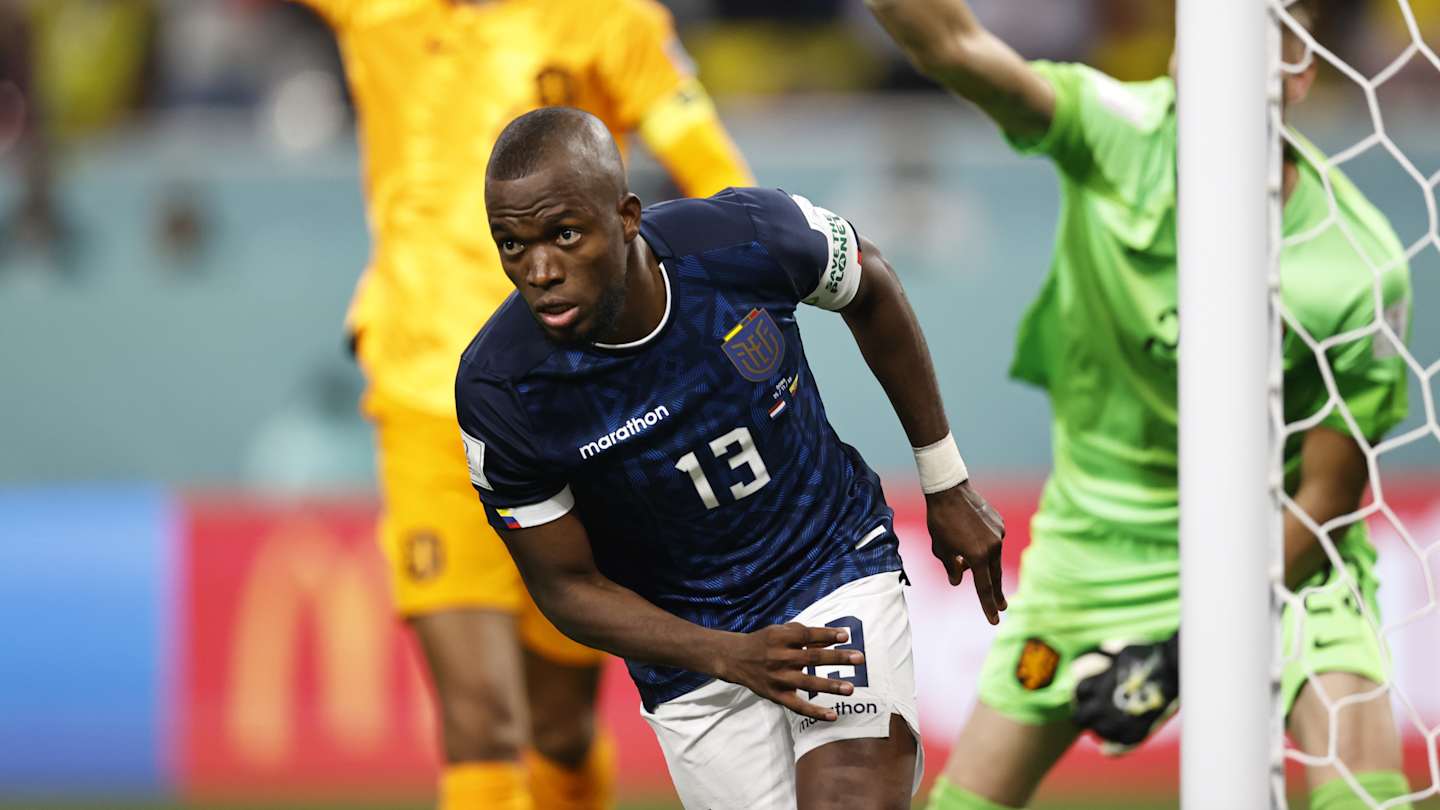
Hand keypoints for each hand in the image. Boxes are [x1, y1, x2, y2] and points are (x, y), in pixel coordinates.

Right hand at [715, 622, 864, 720]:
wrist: (735, 659)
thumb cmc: (764, 642)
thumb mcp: (780, 631)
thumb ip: (805, 633)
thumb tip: (835, 638)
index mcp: (780, 638)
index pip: (807, 635)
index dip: (827, 635)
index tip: (846, 635)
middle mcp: (779, 657)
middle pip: (812, 657)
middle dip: (837, 658)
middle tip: (860, 658)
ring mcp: (777, 678)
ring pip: (807, 682)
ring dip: (830, 686)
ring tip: (850, 689)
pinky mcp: (776, 695)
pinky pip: (797, 706)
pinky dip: (815, 712)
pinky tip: (833, 716)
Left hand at [926, 480, 1005, 623]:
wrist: (949, 491)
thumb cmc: (940, 521)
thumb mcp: (940, 549)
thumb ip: (951, 568)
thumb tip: (958, 581)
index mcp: (977, 556)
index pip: (984, 588)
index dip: (988, 606)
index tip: (995, 620)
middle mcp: (992, 547)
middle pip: (994, 576)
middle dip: (996, 593)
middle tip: (1003, 607)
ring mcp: (998, 534)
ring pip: (993, 557)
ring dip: (984, 564)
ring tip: (967, 562)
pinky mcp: (1000, 524)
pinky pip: (993, 541)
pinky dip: (984, 545)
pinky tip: (970, 536)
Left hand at [1070, 633, 1180, 755]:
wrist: (1172, 670)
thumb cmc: (1148, 657)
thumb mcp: (1121, 653)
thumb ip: (1107, 658)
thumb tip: (1100, 656)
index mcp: (1097, 686)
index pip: (1079, 694)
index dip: (1082, 694)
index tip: (1088, 694)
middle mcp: (1103, 706)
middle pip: (1080, 718)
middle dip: (1084, 715)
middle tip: (1092, 713)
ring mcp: (1119, 722)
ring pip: (1099, 732)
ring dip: (1100, 727)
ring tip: (1108, 722)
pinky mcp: (1135, 734)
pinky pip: (1118, 743)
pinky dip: (1117, 739)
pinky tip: (1121, 731)